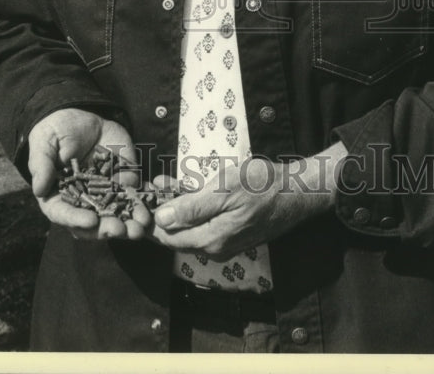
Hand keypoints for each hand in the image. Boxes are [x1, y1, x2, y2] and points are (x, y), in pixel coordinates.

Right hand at [28, 108, 144, 240]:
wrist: (80, 117)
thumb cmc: (55, 131)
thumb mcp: (44, 143)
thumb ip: (42, 164)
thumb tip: (39, 188)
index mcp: (57, 196)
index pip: (63, 213)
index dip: (75, 219)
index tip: (90, 221)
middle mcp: (81, 201)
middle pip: (91, 222)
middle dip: (106, 228)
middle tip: (120, 230)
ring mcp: (103, 194)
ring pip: (114, 215)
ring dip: (127, 224)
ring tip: (138, 229)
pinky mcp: (121, 182)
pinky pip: (132, 197)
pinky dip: (140, 205)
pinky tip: (148, 210)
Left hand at [150, 151, 340, 259]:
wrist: (296, 192)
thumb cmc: (263, 186)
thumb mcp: (225, 188)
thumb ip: (192, 207)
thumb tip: (161, 220)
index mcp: (210, 240)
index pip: (166, 237)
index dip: (149, 219)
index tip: (137, 199)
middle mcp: (214, 248)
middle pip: (174, 235)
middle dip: (158, 212)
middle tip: (147, 188)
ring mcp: (223, 243)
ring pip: (188, 229)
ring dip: (173, 208)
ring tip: (162, 184)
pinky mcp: (231, 234)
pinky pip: (202, 225)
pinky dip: (190, 209)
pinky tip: (185, 190)